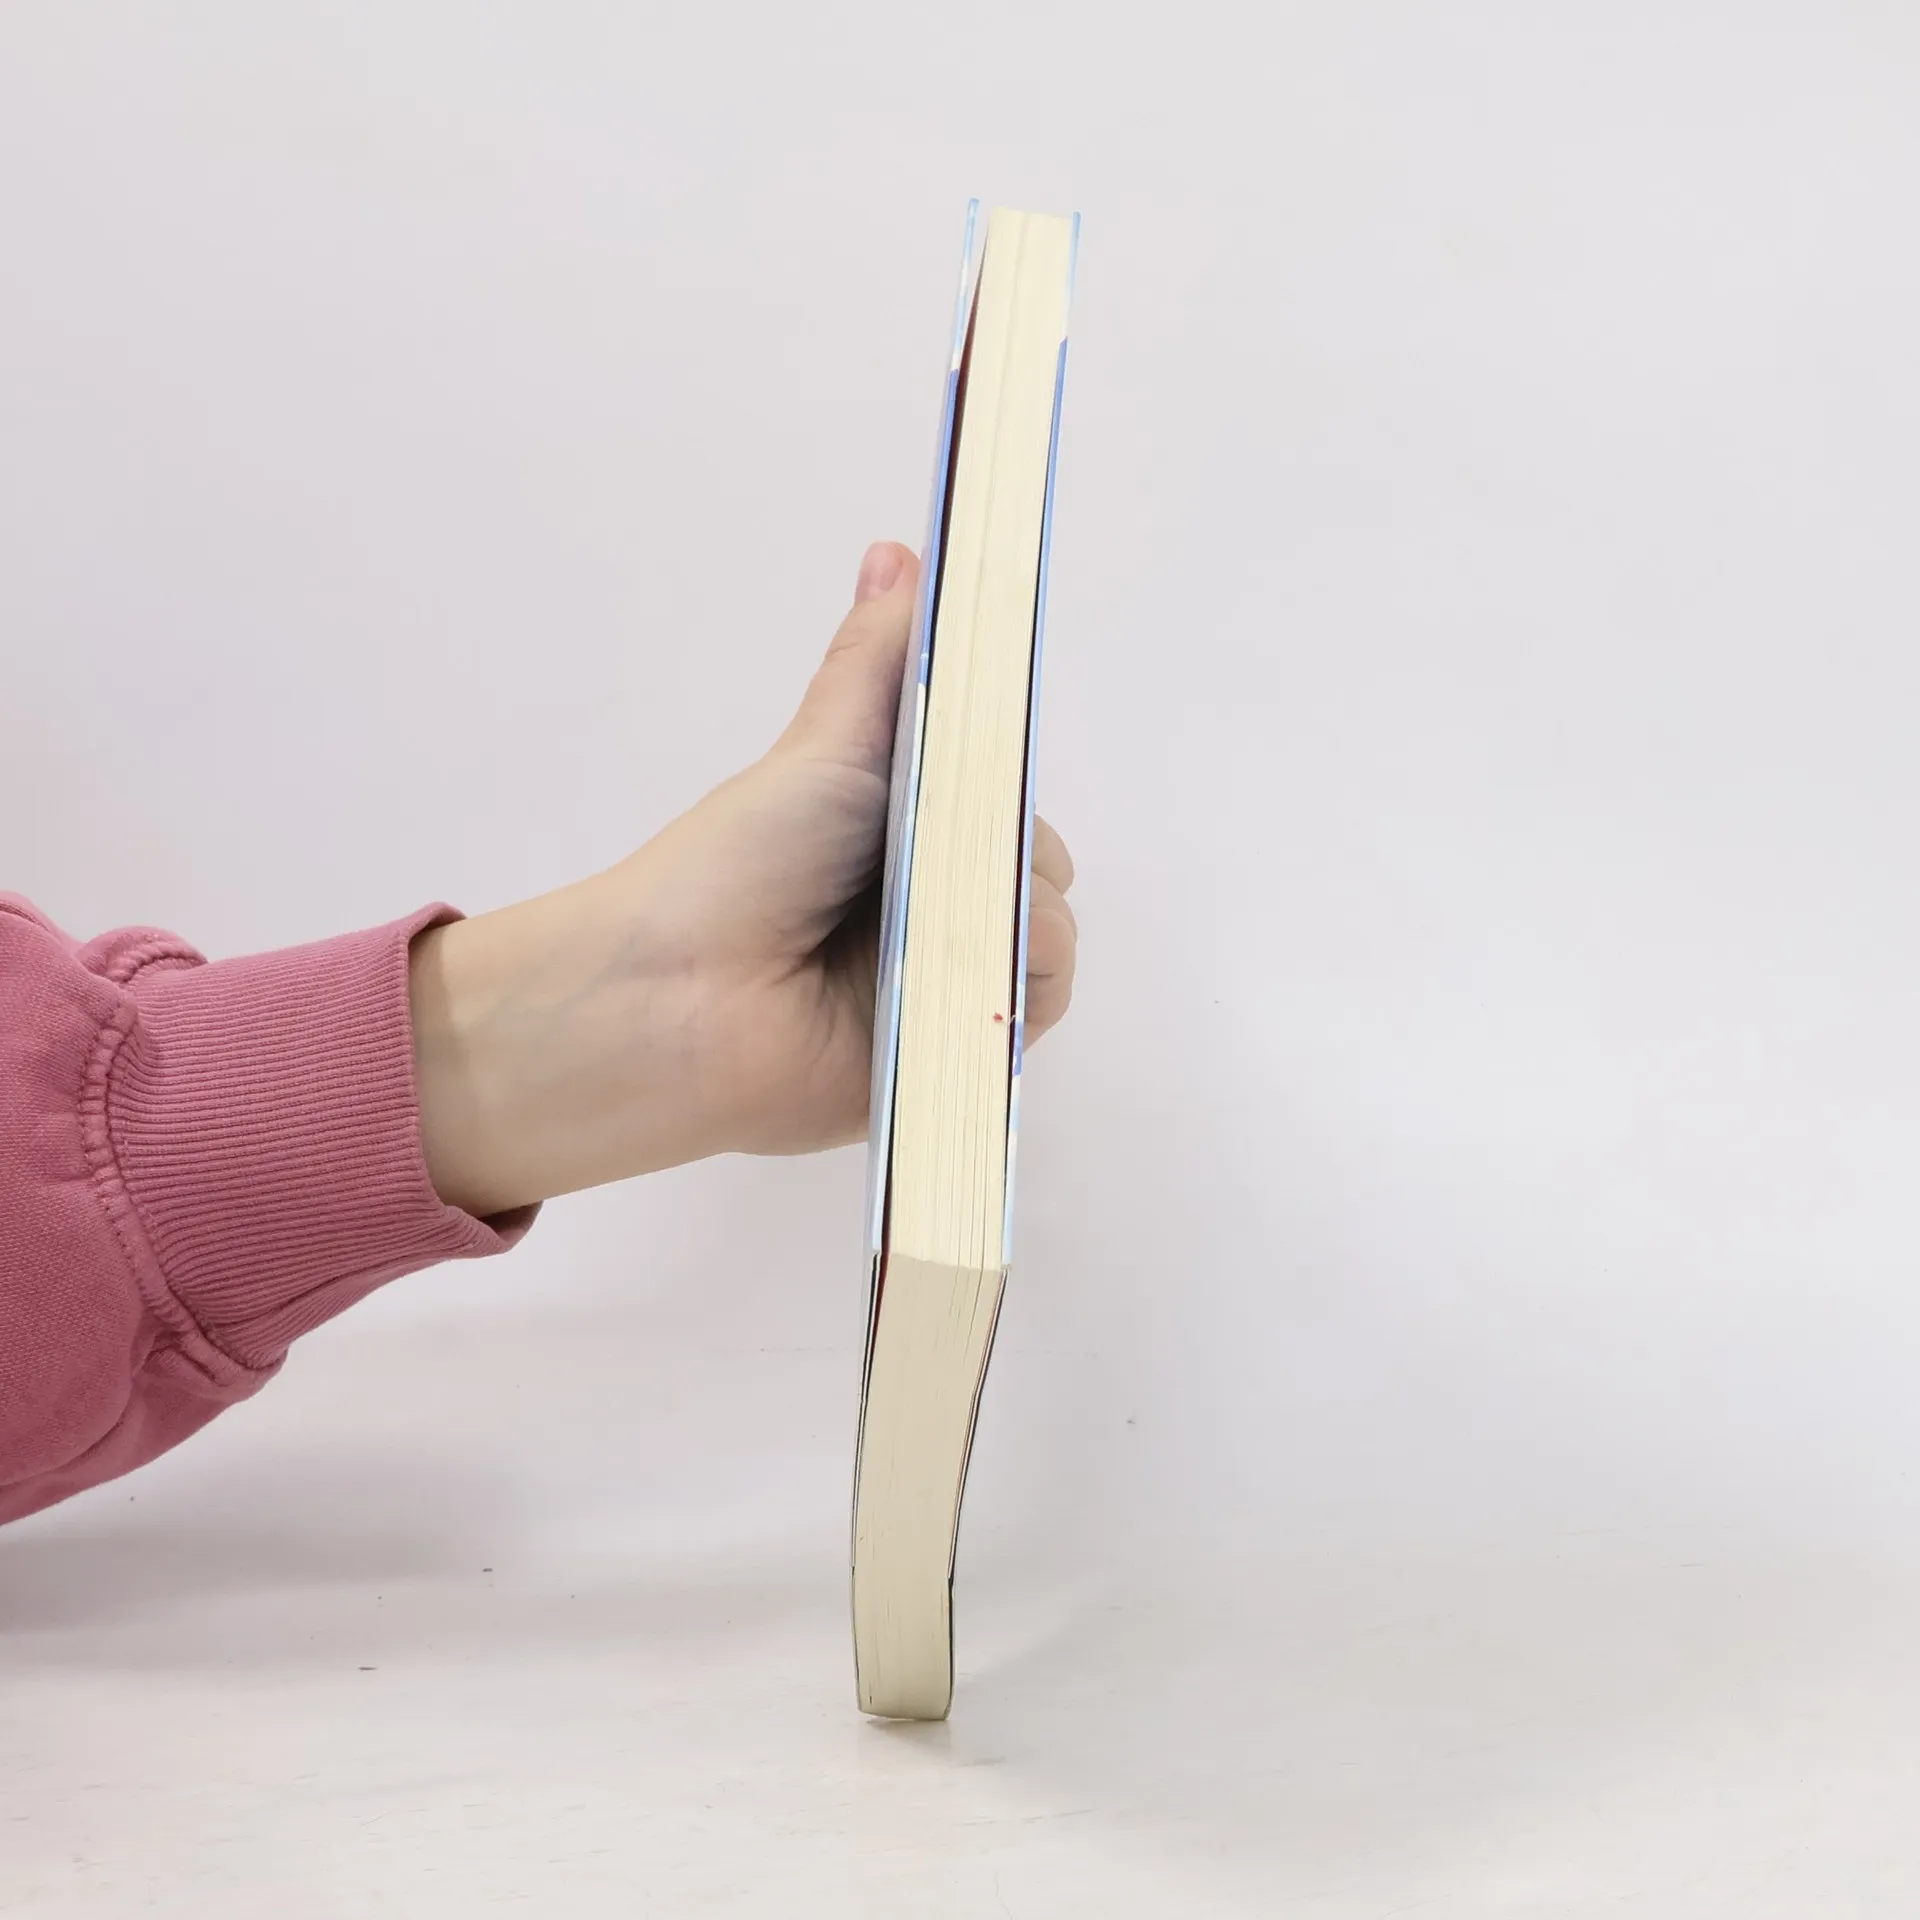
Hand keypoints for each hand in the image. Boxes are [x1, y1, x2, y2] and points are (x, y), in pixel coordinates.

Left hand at [409, 542, 1078, 1216]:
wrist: (682, 1001)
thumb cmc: (741, 864)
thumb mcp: (825, 748)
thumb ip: (879, 661)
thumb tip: (900, 548)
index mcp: (903, 834)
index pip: (1004, 796)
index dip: (1002, 780)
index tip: (987, 767)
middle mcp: (932, 906)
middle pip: (1038, 862)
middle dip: (1007, 849)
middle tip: (934, 855)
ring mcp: (947, 981)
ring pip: (1050, 930)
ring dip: (1012, 915)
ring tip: (933, 923)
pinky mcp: (958, 1054)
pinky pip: (1038, 1004)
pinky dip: (1014, 982)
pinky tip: (958, 973)